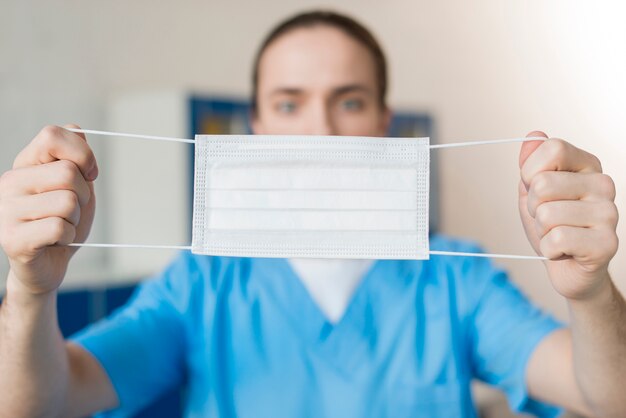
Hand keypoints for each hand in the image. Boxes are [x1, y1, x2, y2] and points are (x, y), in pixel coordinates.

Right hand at [0, 125, 97, 294]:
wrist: (47, 265)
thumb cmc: (62, 220)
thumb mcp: (76, 184)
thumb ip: (75, 155)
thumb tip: (76, 130)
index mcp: (24, 164)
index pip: (53, 135)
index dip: (83, 154)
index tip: (90, 174)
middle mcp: (8, 182)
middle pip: (68, 173)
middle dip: (83, 195)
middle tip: (71, 210)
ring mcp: (6, 211)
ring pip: (68, 202)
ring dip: (75, 219)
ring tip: (60, 226)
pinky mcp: (11, 239)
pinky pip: (61, 228)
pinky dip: (68, 237)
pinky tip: (54, 241)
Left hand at [519, 131, 617, 300]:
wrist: (568, 269)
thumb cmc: (551, 227)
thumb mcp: (532, 192)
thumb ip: (531, 164)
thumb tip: (533, 135)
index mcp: (588, 165)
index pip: (551, 148)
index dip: (530, 172)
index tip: (536, 190)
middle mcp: (604, 184)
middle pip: (543, 185)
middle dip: (534, 208)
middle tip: (547, 220)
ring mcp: (610, 213)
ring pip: (547, 214)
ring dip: (541, 231)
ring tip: (557, 235)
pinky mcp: (607, 243)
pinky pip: (557, 239)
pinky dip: (549, 250)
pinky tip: (564, 252)